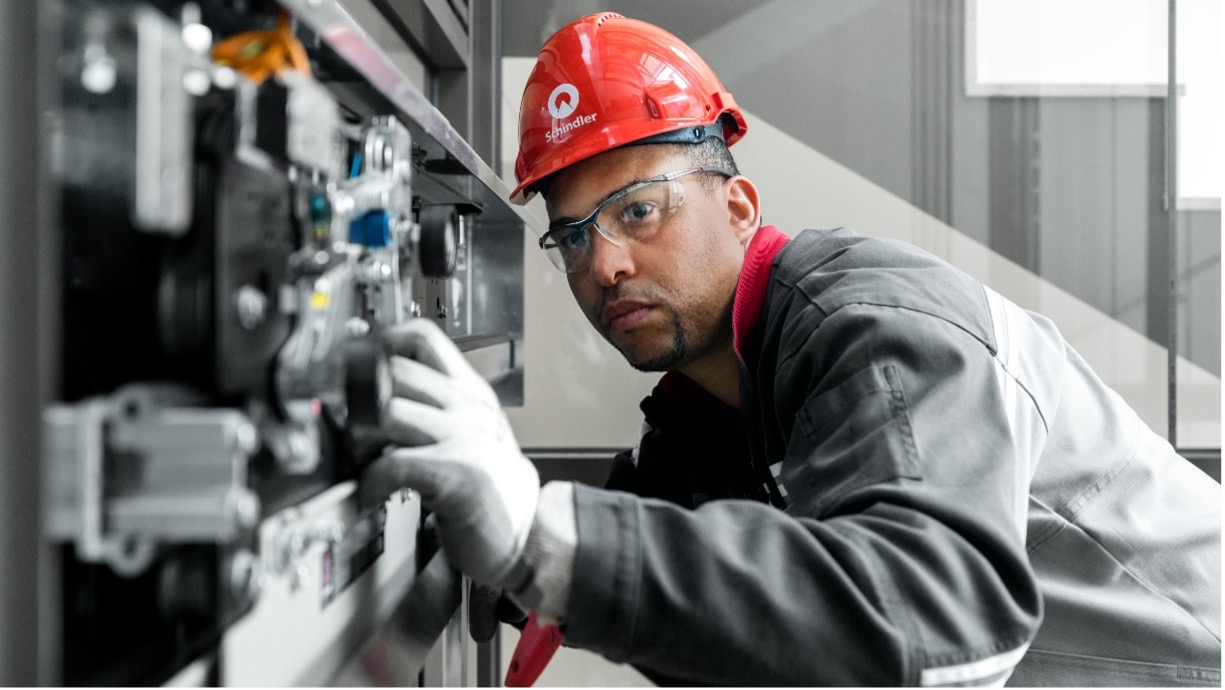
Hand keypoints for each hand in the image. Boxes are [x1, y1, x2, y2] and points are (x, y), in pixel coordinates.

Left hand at [359, 318, 539, 586]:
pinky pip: (391, 463)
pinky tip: (372, 494)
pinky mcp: (457, 474)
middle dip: (357, 399)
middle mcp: (469, 407)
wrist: (529, 536)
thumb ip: (434, 410)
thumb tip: (373, 398)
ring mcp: (465, 437)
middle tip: (348, 428)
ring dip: (358, 439)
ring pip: (387, 410)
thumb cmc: (491, 491)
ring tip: (359, 462)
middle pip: (394, 372)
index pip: (423, 338)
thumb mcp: (470, 435)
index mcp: (471, 393)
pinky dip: (369, 482)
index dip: (380, 344)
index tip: (355, 368)